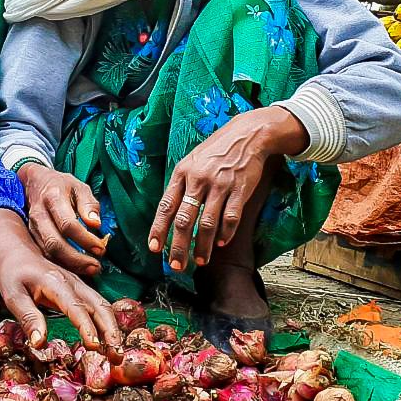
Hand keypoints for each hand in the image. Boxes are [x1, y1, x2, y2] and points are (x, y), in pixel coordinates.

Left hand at [0, 208, 121, 351]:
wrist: (18, 249)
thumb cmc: (13, 273)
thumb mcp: (13, 296)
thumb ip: (28, 318)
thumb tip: (39, 344)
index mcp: (56, 283)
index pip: (76, 307)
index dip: (86, 327)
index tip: (94, 346)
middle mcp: (73, 283)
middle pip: (99, 306)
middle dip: (111, 331)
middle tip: (116, 356)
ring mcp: (79, 284)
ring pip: (103, 305)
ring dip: (113, 328)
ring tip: (117, 353)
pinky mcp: (80, 289)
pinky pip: (99, 305)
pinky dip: (108, 322)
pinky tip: (110, 339)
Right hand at [17, 163, 105, 275]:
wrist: (35, 182)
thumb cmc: (61, 185)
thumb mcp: (79, 187)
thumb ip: (88, 204)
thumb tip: (95, 224)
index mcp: (53, 198)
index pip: (68, 224)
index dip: (85, 240)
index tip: (101, 249)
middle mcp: (40, 214)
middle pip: (55, 243)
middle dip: (76, 259)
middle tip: (96, 266)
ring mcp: (33, 227)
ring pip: (48, 253)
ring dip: (69, 265)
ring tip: (89, 270)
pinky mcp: (31, 237)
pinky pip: (44, 255)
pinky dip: (60, 265)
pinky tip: (75, 268)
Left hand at [148, 106, 306, 271]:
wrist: (247, 135)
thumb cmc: (215, 150)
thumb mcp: (191, 160)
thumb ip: (181, 184)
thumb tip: (169, 213)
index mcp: (182, 172)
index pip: (166, 206)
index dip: (159, 229)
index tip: (154, 248)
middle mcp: (198, 179)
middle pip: (185, 220)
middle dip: (178, 246)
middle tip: (176, 266)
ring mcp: (220, 185)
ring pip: (207, 223)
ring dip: (203, 246)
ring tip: (200, 261)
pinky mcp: (239, 190)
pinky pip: (230, 218)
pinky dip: (225, 234)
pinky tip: (221, 244)